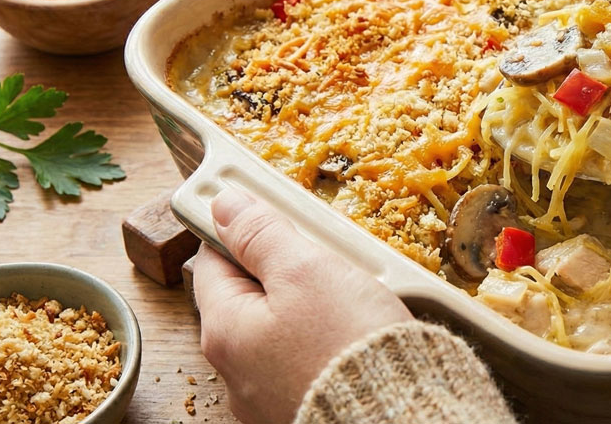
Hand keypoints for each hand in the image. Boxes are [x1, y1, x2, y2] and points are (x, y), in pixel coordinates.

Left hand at [193, 188, 412, 423]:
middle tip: (327, 254)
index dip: (241, 230)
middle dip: (286, 269)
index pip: (213, 262)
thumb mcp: (305, 270)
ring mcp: (268, 395)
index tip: (271, 214)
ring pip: (281, 329)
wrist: (397, 412)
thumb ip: (262, 235)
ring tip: (353, 294)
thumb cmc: (349, 343)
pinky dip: (326, 340)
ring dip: (310, 305)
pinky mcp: (302, 406)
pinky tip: (356, 332)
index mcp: (225, 332)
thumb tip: (226, 208)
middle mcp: (237, 371)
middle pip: (250, 297)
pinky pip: (306, 359)